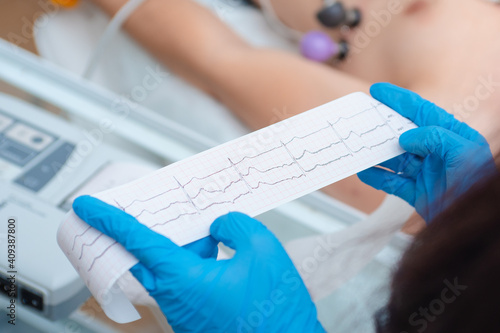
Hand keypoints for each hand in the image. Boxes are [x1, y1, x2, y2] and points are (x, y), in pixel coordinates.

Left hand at [73, 196, 324, 332]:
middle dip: (142, 229)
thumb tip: (220, 224)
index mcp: (183, 280)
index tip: (85, 207)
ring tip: (202, 224)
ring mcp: (186, 310)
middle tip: (141, 207)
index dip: (109, 219)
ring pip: (169, 267)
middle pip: (145, 255)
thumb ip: (236, 225)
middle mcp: (176, 298)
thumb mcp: (263, 251)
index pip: (136, 242)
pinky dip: (195, 261)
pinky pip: (186, 280)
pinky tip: (218, 249)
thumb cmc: (277, 314)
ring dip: (180, 245)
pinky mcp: (198, 315)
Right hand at [358, 83, 495, 222]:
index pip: (421, 111)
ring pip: (395, 158)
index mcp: (451, 136)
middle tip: (361, 116)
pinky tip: (364, 171)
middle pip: (403, 133)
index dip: (399, 100)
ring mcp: (425, 173)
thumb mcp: (464, 154)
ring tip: (358, 145)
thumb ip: (436, 138)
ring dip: (376, 152)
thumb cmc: (479, 187)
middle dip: (382, 124)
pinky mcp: (417, 193)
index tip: (377, 90)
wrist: (474, 224)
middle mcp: (436, 152)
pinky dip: (377, 177)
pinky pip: (392, 182)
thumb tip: (406, 137)